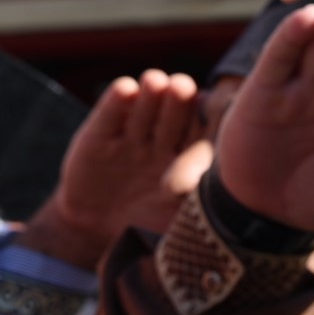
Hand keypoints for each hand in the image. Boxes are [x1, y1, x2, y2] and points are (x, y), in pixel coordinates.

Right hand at [20, 70, 206, 269]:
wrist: (95, 231)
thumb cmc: (145, 226)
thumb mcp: (174, 219)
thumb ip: (192, 200)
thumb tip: (206, 186)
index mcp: (189, 156)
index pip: (204, 128)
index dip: (210, 114)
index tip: (218, 104)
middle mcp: (164, 138)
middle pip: (177, 110)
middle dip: (180, 98)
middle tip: (182, 89)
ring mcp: (132, 133)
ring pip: (146, 104)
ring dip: (152, 92)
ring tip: (155, 83)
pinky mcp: (100, 132)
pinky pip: (110, 112)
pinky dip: (117, 99)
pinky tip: (125, 91)